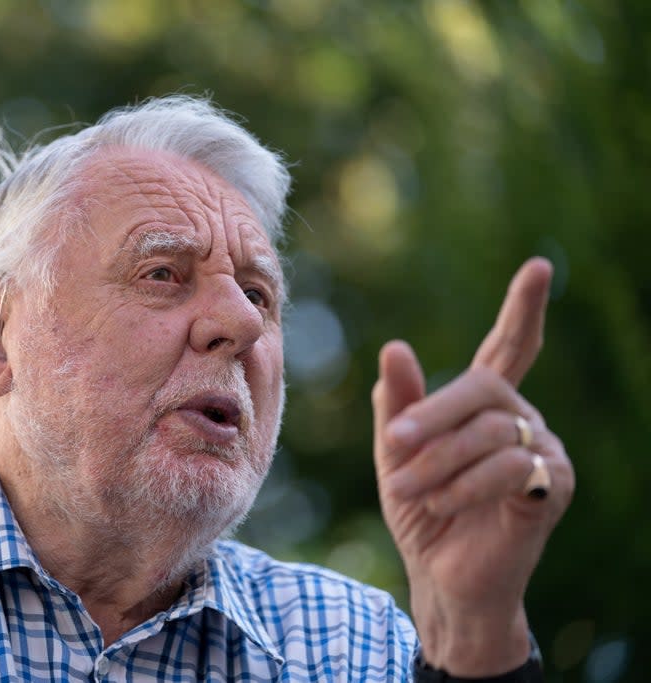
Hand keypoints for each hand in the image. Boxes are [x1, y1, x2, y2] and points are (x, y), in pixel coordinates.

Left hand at [371, 258, 574, 675]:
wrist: (440, 576)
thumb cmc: (421, 511)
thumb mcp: (396, 454)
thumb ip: (398, 404)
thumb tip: (395, 346)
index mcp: (484, 407)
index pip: (509, 348)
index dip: (523, 309)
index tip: (540, 267)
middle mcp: (521, 419)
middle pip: (482, 387)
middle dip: (432, 414)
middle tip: (393, 444)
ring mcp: (544, 451)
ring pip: (490, 430)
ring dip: (438, 460)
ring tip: (405, 487)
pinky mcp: (555, 487)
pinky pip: (509, 468)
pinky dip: (463, 486)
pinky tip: (441, 505)